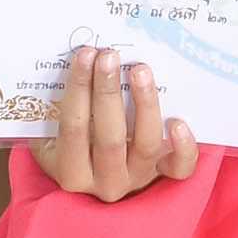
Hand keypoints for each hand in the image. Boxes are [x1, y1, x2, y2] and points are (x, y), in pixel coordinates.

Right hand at [33, 46, 200, 201]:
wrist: (97, 177)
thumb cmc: (74, 144)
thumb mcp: (54, 133)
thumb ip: (57, 107)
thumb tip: (75, 60)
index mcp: (71, 173)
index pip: (73, 129)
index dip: (78, 90)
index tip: (84, 54)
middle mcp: (105, 182)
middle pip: (109, 138)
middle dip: (107, 92)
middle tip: (108, 56)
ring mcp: (137, 179)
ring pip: (145, 145)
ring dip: (144, 103)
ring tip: (140, 70)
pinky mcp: (164, 176)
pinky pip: (180, 167)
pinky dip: (183, 146)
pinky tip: (178, 121)